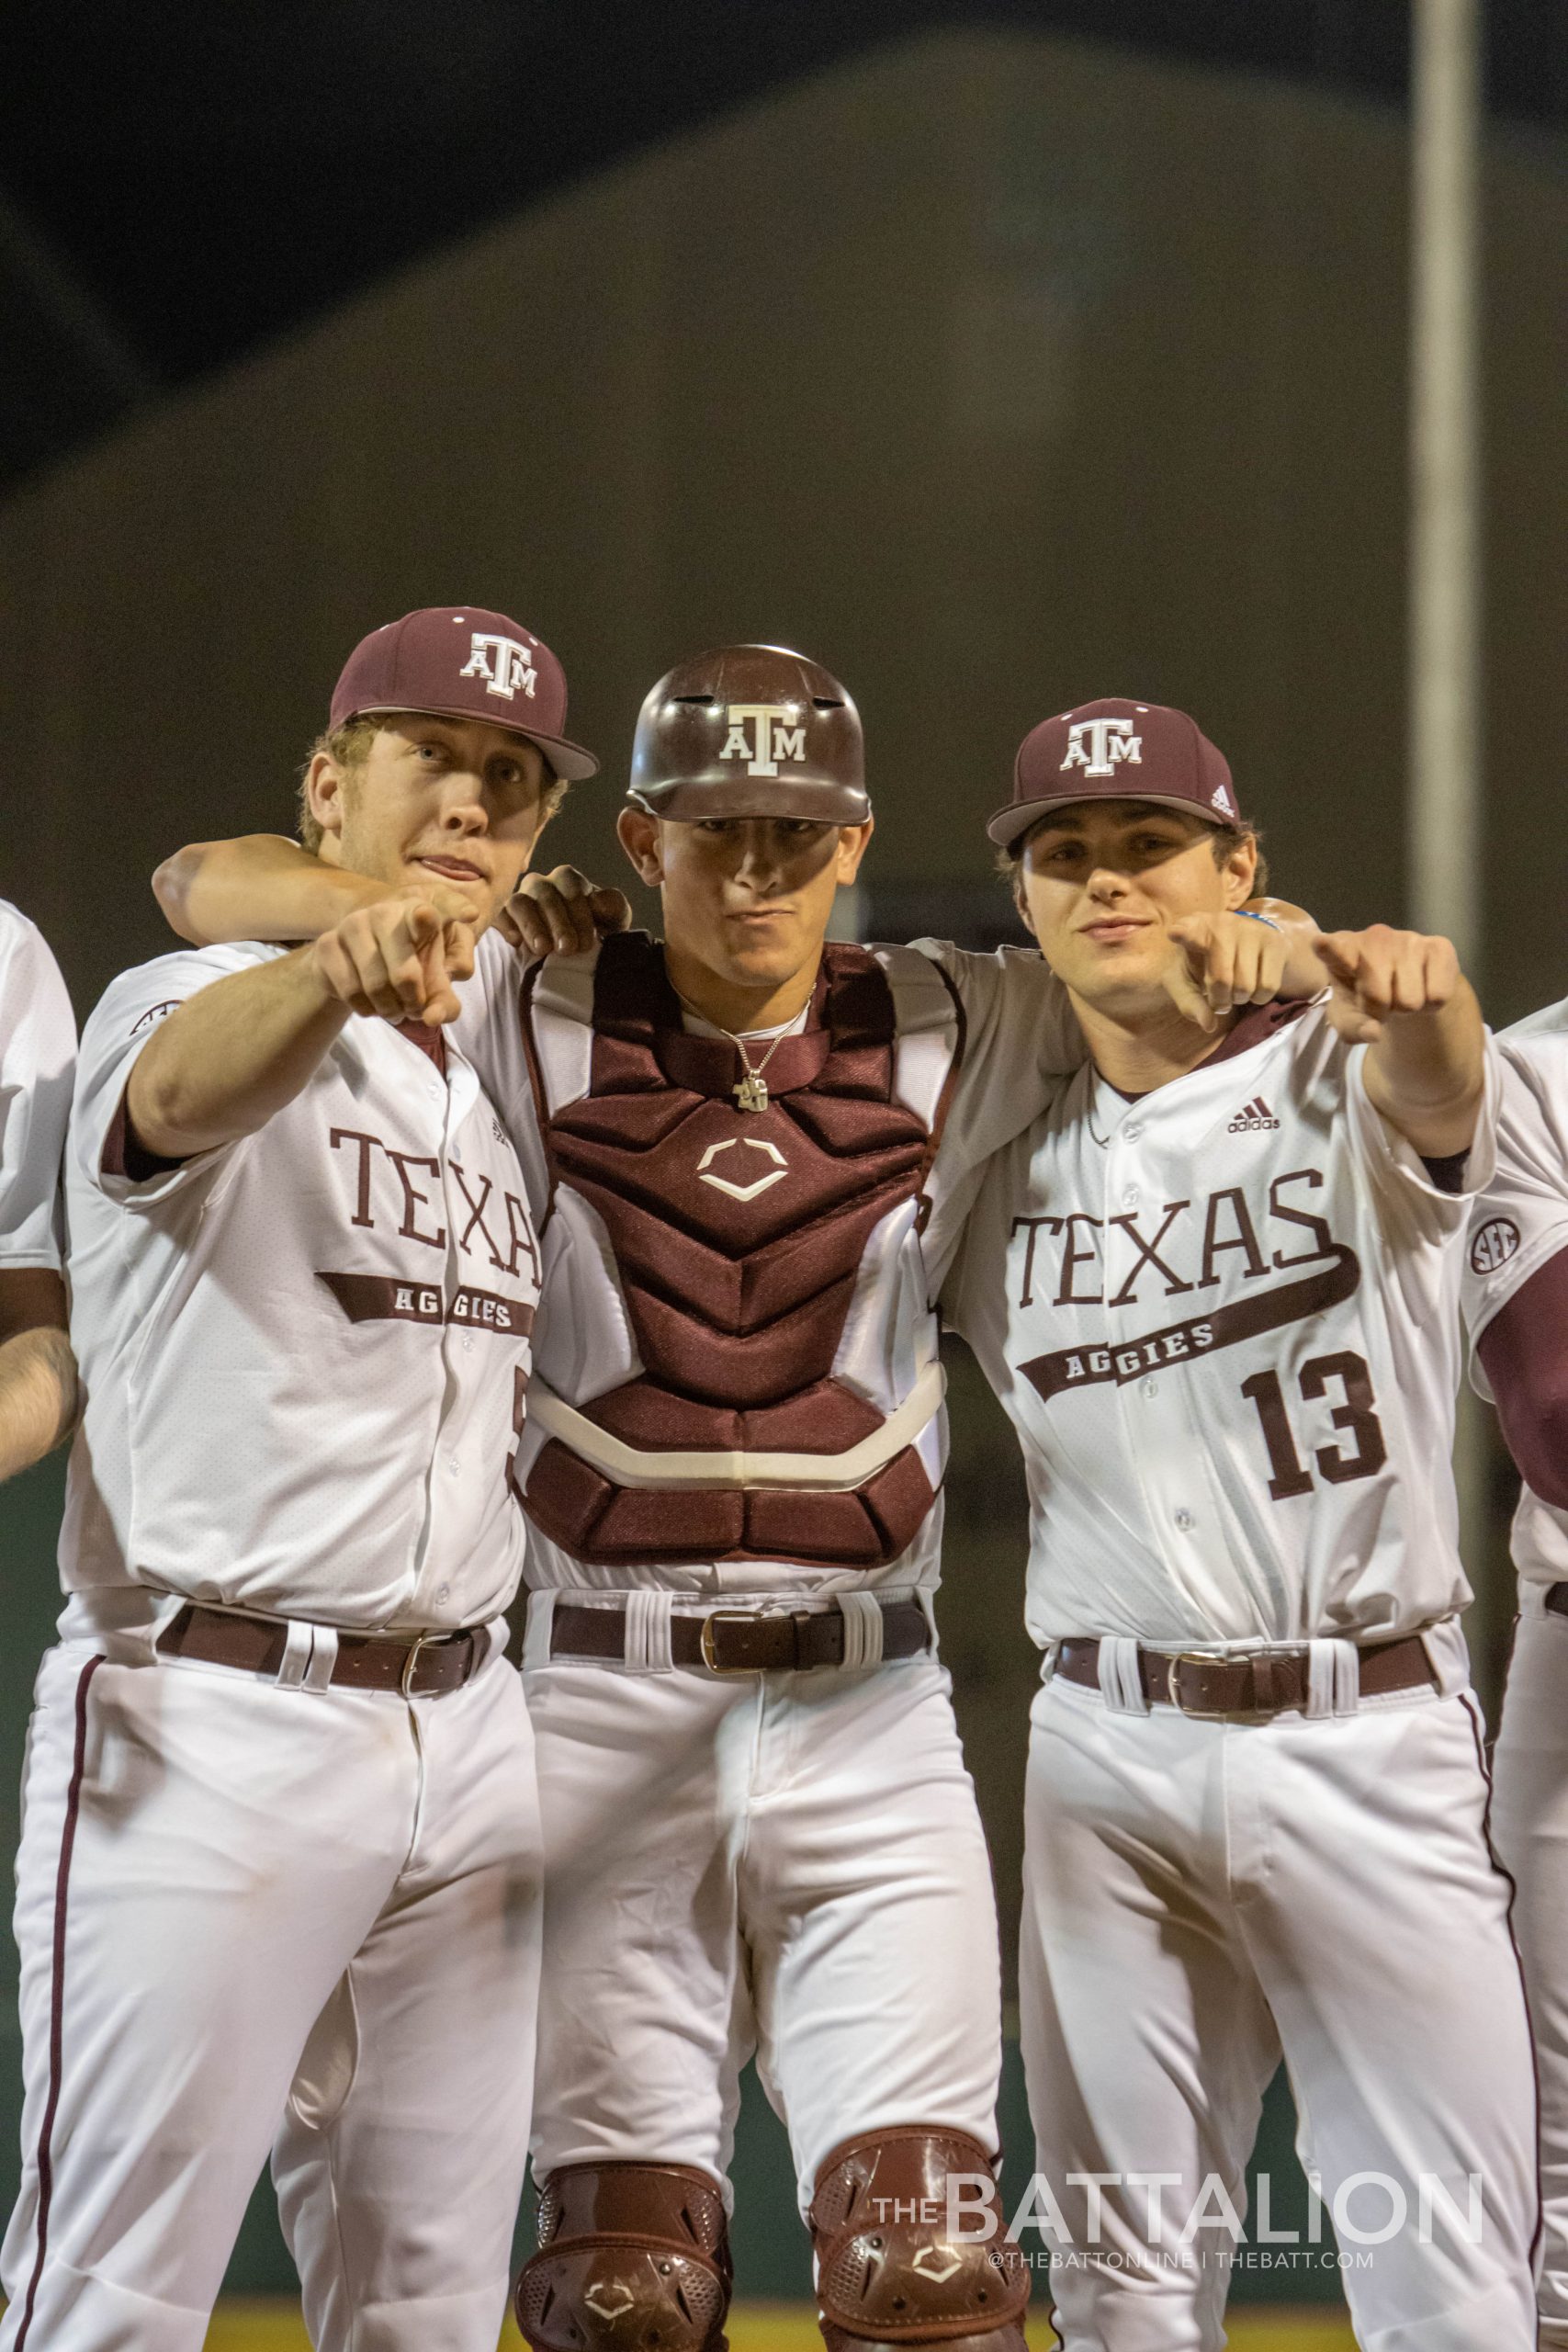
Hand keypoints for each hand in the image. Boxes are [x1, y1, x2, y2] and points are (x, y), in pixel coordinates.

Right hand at [311, 892, 474, 1026]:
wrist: (353, 957)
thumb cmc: (408, 963)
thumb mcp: (434, 979)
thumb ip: (444, 999)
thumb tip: (433, 1018)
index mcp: (425, 911)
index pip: (442, 906)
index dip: (456, 909)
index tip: (470, 913)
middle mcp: (388, 911)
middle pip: (406, 974)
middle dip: (414, 1002)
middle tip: (415, 1009)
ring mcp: (354, 924)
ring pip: (376, 985)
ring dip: (390, 1009)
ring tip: (395, 1010)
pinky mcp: (328, 943)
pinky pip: (350, 990)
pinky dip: (365, 1008)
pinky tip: (372, 1005)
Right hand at [498, 866, 631, 957]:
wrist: (576, 955)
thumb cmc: (596, 933)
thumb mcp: (614, 921)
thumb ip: (614, 906)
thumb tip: (596, 900)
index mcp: (568, 880)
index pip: (571, 888)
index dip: (580, 916)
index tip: (586, 944)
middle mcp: (541, 884)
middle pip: (546, 895)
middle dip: (559, 924)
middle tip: (567, 950)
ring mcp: (520, 899)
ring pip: (520, 903)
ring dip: (532, 926)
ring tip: (542, 949)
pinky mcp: (502, 916)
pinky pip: (499, 914)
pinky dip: (506, 925)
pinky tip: (516, 942)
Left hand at [1163, 912, 1289, 1032]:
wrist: (1247, 943)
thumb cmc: (1205, 963)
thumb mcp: (1186, 982)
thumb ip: (1189, 1003)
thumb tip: (1208, 1024)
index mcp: (1194, 928)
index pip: (1188, 930)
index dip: (1183, 933)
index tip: (1175, 932)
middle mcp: (1223, 923)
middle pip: (1221, 980)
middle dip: (1219, 1000)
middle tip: (1219, 998)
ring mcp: (1251, 931)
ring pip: (1246, 986)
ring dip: (1239, 999)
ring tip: (1235, 988)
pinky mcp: (1274, 942)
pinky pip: (1268, 987)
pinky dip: (1259, 997)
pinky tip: (1253, 984)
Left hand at [1314, 925, 1459, 1045]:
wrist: (1402, 987)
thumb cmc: (1365, 999)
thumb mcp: (1350, 1019)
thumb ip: (1353, 1028)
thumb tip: (1374, 1032)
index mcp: (1341, 950)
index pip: (1333, 950)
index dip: (1329, 949)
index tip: (1319, 943)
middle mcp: (1374, 937)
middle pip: (1378, 996)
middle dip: (1380, 1010)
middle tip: (1381, 1002)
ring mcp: (1408, 938)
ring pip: (1410, 1000)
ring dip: (1406, 1008)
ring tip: (1401, 994)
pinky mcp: (1439, 947)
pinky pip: (1438, 995)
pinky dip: (1431, 1005)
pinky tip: (1423, 989)